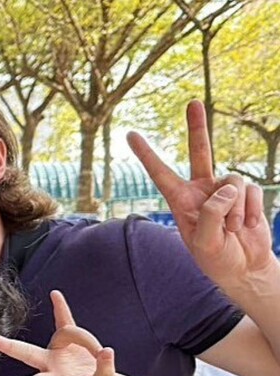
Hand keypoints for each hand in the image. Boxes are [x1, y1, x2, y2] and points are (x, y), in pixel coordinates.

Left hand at [0, 290, 116, 375]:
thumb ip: (105, 373)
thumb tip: (106, 352)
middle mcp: (50, 364)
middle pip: (27, 354)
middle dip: (9, 347)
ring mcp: (57, 349)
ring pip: (67, 333)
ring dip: (87, 340)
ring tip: (100, 354)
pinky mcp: (69, 339)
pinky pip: (65, 320)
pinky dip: (61, 308)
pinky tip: (55, 294)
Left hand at [128, 102, 278, 301]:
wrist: (245, 267)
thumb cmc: (218, 259)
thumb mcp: (205, 243)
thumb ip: (212, 213)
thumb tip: (227, 187)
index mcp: (181, 202)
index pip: (161, 175)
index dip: (147, 155)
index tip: (130, 135)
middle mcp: (202, 190)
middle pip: (200, 152)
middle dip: (197, 127)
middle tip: (193, 102)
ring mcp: (225, 189)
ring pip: (233, 181)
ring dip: (235, 210)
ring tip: (232, 230)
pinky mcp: (246, 193)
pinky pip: (250, 191)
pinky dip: (249, 211)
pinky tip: (245, 227)